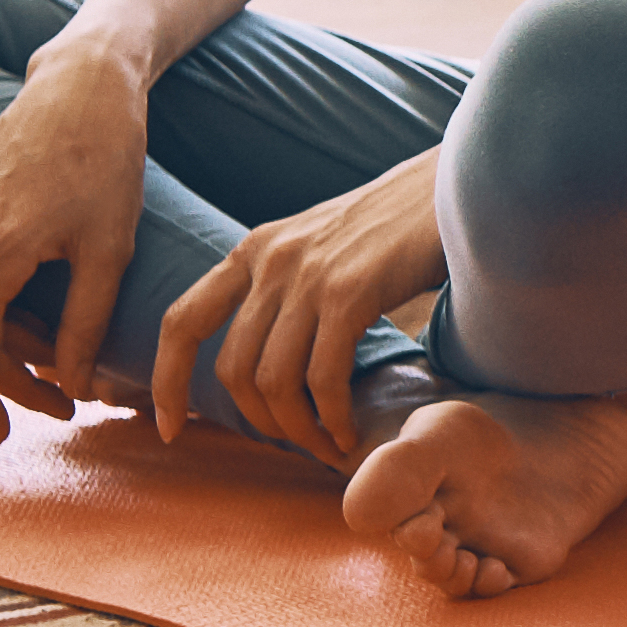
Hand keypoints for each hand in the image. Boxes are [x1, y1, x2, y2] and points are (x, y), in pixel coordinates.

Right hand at [0, 49, 154, 442]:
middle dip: (12, 374)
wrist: (80, 86)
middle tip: (67, 401)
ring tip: (63, 351)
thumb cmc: (108, 164)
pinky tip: (39, 305)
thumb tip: (75, 389)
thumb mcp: (110, 251)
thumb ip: (86, 325)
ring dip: (5, 337)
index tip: (7, 431)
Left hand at [153, 147, 443, 464]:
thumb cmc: (401, 225)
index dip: (164, 380)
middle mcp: (271, 259)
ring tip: (328, 444)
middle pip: (231, 367)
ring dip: (298, 428)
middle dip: (258, 421)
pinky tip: (350, 430)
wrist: (463, 183)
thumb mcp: (323, 245)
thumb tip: (272, 353)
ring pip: (273, 379)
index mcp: (255, 249)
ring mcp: (309, 275)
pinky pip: (322, 377)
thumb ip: (289, 286)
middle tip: (296, 442)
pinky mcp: (351, 292)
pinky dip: (332, 417)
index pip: (181, 321)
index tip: (167, 428)